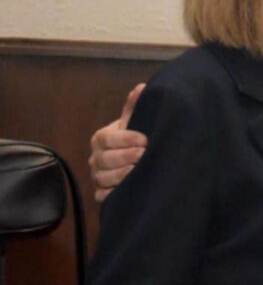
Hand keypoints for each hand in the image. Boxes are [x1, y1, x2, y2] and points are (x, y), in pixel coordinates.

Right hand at [89, 84, 147, 203]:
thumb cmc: (136, 138)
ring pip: (103, 178)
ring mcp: (97, 177)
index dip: (125, 139)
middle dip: (126, 157)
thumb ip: (135, 108)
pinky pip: (103, 196)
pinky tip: (131, 189)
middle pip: (104, 160)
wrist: (136, 160)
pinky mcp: (102, 194)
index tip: (145, 140)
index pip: (106, 139)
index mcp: (101, 139)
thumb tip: (141, 88)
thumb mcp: (136, 123)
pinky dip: (115, 194)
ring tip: (139, 172)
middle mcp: (96, 158)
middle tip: (145, 155)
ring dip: (122, 176)